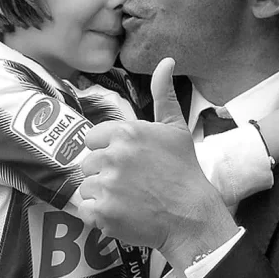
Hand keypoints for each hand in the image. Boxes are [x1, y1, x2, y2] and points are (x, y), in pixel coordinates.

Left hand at [79, 58, 238, 270]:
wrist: (192, 216)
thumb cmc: (184, 171)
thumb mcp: (176, 128)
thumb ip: (163, 94)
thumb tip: (166, 61)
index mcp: (126, 133)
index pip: (93, 139)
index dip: (107, 152)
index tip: (128, 163)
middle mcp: (113, 156)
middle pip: (88, 164)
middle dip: (104, 174)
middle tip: (132, 184)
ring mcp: (107, 185)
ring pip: (87, 187)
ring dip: (102, 196)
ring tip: (129, 200)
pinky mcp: (103, 212)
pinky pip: (86, 211)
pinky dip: (100, 217)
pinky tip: (122, 214)